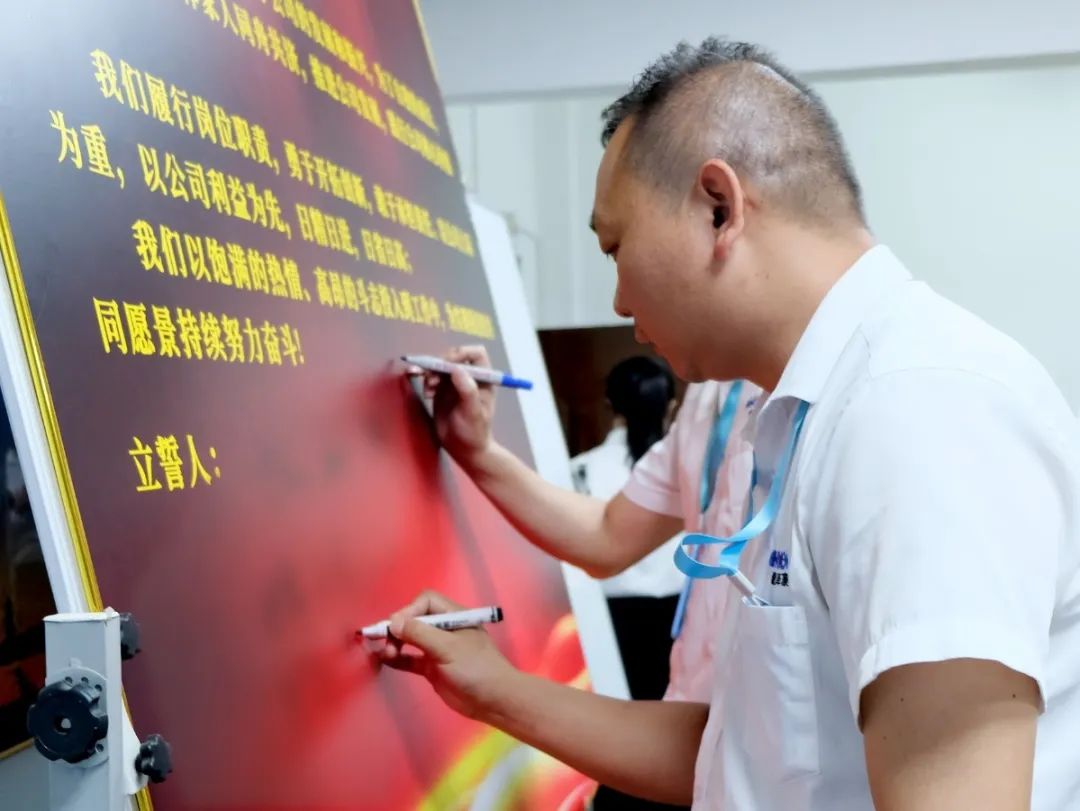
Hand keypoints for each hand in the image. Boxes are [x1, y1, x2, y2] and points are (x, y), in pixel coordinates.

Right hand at [375, 590, 516, 720]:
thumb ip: (420, 634)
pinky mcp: (432, 668)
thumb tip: (393, 622)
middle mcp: (444, 629)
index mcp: (454, 616)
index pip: (426, 602)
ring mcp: (437, 649)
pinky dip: (398, 658)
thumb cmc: (476, 668)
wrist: (494, 701)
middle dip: (398, 627)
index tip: (396, 625)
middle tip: (387, 641)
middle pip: (414, 619)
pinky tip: (385, 659)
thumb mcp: (448, 648)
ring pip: (410, 639)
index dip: (409, 610)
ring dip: (395, 643)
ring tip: (387, 653)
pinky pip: (410, 658)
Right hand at [418, 346, 496, 467]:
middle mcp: (469, 377)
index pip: (475, 353)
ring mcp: (454, 382)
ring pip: (440, 365)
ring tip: (429, 391)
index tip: (448, 366)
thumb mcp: (473, 414)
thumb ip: (468, 392)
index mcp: (484, 379)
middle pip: (453, 356)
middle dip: (440, 364)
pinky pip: (431, 376)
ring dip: (431, 373)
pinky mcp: (441, 390)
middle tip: (432, 379)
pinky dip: (425, 380)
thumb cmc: (474, 433)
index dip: (461, 354)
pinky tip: (427, 394)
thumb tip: (457, 370)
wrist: (464, 450)